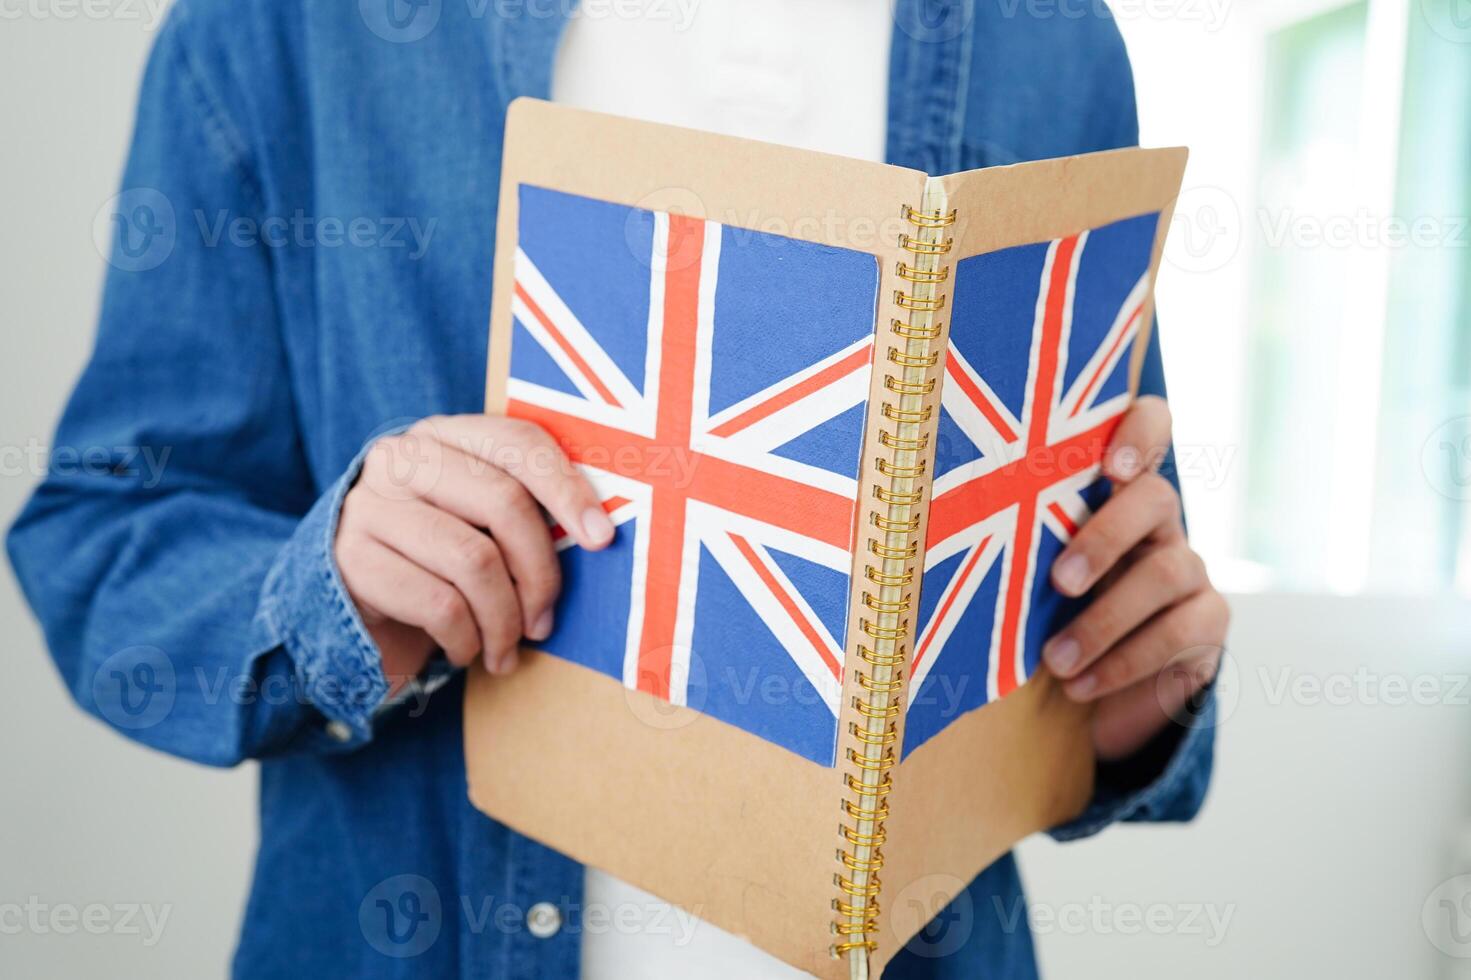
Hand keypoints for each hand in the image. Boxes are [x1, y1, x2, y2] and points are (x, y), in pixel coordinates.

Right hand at [335, 415, 613, 690]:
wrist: (348, 607)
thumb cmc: (435, 564)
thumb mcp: (478, 525)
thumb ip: (523, 512)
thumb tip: (598, 534)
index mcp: (445, 435)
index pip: (518, 442)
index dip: (567, 489)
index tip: (601, 539)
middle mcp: (401, 458)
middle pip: (503, 502)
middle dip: (539, 573)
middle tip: (546, 621)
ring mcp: (369, 506)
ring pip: (474, 560)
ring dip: (504, 619)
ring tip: (506, 649)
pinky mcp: (351, 560)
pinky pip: (439, 603)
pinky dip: (466, 639)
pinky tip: (466, 652)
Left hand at [1042, 396, 1228, 760]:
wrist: (1090, 684)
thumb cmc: (1041, 608)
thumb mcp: (1025, 568)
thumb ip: (1016, 538)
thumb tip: (949, 530)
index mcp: (1113, 490)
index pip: (1150, 425)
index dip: (1141, 431)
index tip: (1111, 465)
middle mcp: (1159, 521)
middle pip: (1156, 499)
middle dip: (1106, 538)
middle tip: (1060, 583)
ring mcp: (1191, 568)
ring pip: (1167, 572)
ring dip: (1104, 621)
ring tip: (1055, 662)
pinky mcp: (1208, 622)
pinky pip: (1180, 634)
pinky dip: (1124, 664)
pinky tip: (1081, 685)